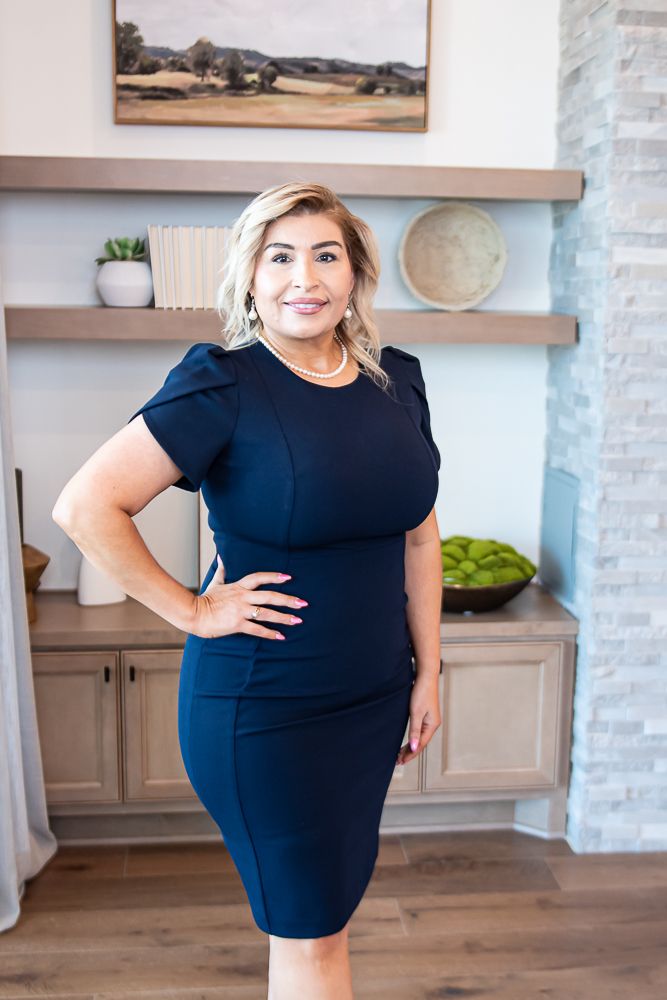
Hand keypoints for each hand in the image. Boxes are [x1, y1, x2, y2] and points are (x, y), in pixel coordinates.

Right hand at [190, 555, 307, 639]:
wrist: (193, 614)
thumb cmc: (205, 599)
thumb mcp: (215, 582)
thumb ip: (222, 570)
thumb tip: (221, 555)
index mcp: (238, 587)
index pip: (259, 578)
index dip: (274, 577)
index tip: (288, 578)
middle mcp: (242, 597)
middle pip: (269, 596)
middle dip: (288, 600)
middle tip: (303, 603)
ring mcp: (240, 611)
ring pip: (266, 613)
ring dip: (283, 617)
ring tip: (297, 620)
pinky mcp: (237, 624)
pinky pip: (257, 629)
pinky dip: (270, 633)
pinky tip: (281, 636)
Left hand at [395, 674, 440, 764]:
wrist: (425, 676)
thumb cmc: (421, 692)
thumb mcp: (416, 712)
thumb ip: (414, 731)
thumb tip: (413, 748)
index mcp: (432, 725)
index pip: (420, 745)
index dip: (410, 754)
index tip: (400, 761)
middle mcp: (432, 724)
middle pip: (420, 743)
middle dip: (409, 753)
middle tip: (397, 761)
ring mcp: (430, 720)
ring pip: (419, 738)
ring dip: (410, 746)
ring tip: (400, 754)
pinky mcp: (426, 715)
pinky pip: (419, 731)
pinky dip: (412, 738)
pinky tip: (407, 741)